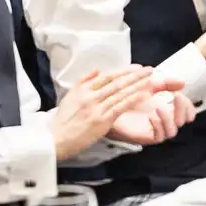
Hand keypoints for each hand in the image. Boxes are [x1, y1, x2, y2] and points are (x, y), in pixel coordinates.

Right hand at [50, 66, 181, 156]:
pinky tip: (142, 95)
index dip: (124, 71)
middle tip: (148, 69)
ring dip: (137, 85)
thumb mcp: (70, 96)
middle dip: (135, 75)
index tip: (136, 67)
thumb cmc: (63, 120)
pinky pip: (119, 108)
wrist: (56, 139)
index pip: (107, 76)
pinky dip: (131, 100)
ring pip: (120, 93)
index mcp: (84, 89)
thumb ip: (83, 81)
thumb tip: (97, 69)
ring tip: (149, 79)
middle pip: (116, 83)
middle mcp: (91, 96)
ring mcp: (97, 109)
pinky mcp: (101, 121)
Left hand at [112, 89, 194, 144]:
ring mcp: (154, 131)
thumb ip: (165, 83)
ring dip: (169, 118)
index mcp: (166, 110)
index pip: (186, 112)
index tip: (180, 93)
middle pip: (182, 122)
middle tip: (176, 96)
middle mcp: (163, 122)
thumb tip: (183, 83)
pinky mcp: (145, 138)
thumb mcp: (148, 86)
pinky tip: (151, 116)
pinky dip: (158, 126)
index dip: (188, 105)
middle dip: (182, 109)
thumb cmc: (127, 97)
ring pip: (172, 131)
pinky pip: (158, 137)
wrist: (108, 106)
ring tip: (160, 107)